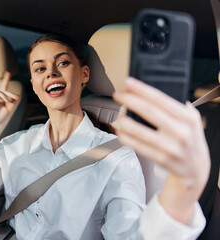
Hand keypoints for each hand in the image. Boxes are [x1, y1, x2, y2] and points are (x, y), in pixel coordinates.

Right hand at [0, 71, 19, 124]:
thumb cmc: (1, 117)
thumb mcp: (10, 109)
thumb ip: (14, 102)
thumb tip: (18, 95)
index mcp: (1, 97)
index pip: (4, 87)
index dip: (6, 79)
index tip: (8, 72)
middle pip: (3, 90)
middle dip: (10, 94)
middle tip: (15, 98)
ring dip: (4, 96)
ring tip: (7, 102)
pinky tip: (1, 101)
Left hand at [113, 77, 209, 223]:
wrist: (196, 170)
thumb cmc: (190, 140)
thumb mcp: (192, 121)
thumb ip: (179, 106)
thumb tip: (154, 91)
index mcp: (188, 118)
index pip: (161, 99)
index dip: (142, 89)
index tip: (128, 82)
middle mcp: (181, 131)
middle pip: (150, 111)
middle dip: (130, 100)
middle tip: (118, 95)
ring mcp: (172, 147)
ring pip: (141, 131)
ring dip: (125, 122)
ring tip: (119, 116)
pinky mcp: (162, 159)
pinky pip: (140, 147)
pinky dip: (127, 139)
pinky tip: (120, 133)